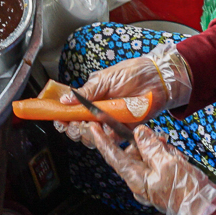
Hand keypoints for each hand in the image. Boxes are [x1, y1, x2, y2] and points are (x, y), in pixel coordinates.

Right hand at [56, 42, 193, 141]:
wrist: (156, 78)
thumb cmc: (131, 74)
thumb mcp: (104, 80)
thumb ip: (85, 92)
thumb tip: (65, 100)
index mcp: (90, 100)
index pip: (71, 113)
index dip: (64, 119)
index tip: (60, 120)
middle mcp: (98, 113)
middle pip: (79, 129)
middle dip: (74, 129)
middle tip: (76, 123)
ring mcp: (111, 122)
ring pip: (93, 137)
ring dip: (88, 133)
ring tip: (91, 124)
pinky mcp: (124, 129)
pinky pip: (112, 140)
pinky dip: (107, 137)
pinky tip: (106, 128)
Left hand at [84, 123, 215, 214]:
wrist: (203, 211)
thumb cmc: (186, 190)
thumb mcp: (168, 163)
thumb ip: (151, 147)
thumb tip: (139, 132)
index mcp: (135, 178)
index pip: (113, 155)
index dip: (102, 140)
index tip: (93, 125)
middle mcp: (138, 181)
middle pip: (133, 153)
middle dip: (145, 143)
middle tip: (160, 139)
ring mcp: (149, 183)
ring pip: (148, 157)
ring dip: (160, 150)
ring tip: (175, 155)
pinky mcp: (160, 183)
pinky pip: (159, 165)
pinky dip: (167, 158)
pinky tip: (179, 161)